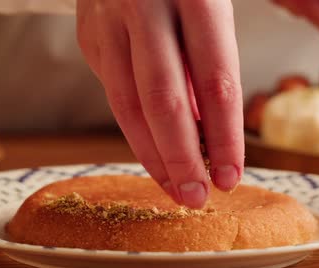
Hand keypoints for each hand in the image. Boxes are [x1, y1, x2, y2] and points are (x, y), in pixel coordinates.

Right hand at [77, 0, 243, 207]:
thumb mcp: (214, 3)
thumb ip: (211, 63)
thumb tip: (206, 132)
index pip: (215, 80)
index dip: (223, 136)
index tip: (230, 176)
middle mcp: (146, 4)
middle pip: (163, 99)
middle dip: (181, 157)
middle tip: (196, 197)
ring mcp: (108, 20)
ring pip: (127, 103)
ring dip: (152, 154)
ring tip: (174, 187)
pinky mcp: (89, 34)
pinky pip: (113, 90)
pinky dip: (135, 127)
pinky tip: (153, 149)